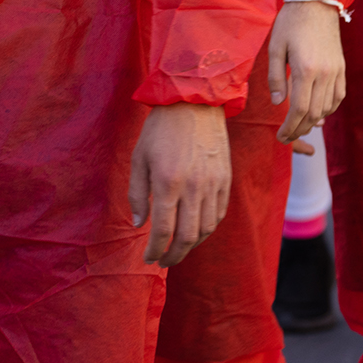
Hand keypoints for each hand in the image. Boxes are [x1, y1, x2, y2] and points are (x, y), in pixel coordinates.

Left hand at [128, 103, 229, 266]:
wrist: (194, 102)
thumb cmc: (160, 129)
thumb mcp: (139, 158)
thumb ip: (137, 194)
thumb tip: (140, 225)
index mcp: (168, 182)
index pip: (163, 230)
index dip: (155, 250)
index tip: (148, 258)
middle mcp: (194, 187)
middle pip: (187, 237)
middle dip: (173, 255)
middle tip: (163, 261)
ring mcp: (213, 184)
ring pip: (206, 229)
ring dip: (191, 246)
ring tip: (178, 249)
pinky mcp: (225, 179)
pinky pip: (219, 214)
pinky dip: (207, 229)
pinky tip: (196, 231)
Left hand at [267, 1, 345, 144]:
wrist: (316, 2)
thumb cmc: (291, 22)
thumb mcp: (275, 47)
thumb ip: (276, 77)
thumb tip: (279, 103)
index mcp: (305, 68)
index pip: (299, 109)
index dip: (290, 127)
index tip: (281, 137)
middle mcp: (324, 73)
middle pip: (314, 114)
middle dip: (300, 129)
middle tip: (287, 137)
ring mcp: (336, 71)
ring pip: (328, 108)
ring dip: (314, 121)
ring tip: (299, 125)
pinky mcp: (341, 67)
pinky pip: (338, 96)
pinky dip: (328, 109)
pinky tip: (317, 112)